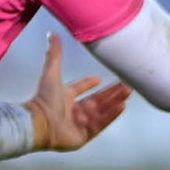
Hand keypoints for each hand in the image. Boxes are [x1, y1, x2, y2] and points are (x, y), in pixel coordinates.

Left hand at [26, 34, 131, 152]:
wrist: (40, 123)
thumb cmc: (44, 99)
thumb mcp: (51, 73)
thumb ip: (54, 54)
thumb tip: (52, 34)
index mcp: (65, 97)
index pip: (80, 89)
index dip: (89, 83)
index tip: (100, 78)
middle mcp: (73, 111)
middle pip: (96, 101)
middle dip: (112, 92)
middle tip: (127, 84)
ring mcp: (79, 124)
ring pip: (101, 111)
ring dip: (115, 102)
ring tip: (129, 93)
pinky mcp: (84, 135)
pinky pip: (100, 124)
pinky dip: (111, 115)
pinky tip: (121, 106)